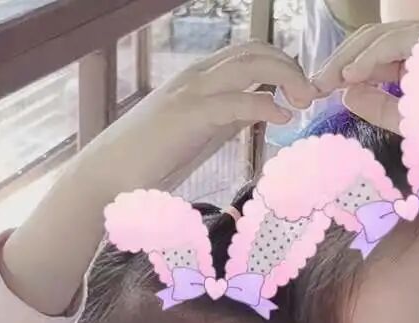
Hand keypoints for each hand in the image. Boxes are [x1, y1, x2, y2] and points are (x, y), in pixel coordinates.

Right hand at [0, 41, 319, 314]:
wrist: (106, 177)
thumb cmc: (148, 163)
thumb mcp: (198, 134)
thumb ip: (226, 119)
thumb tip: (257, 114)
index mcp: (200, 81)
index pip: (250, 53)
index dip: (283, 65)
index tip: (303, 91)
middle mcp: (197, 78)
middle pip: (256, 50)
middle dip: (292, 66)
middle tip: (312, 94)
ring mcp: (192, 93)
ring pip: (251, 64)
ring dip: (286, 77)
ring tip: (304, 101)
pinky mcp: (189, 116)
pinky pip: (237, 100)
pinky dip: (266, 105)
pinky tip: (283, 119)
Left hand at [310, 18, 418, 167]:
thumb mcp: (417, 123)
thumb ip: (383, 107)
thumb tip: (346, 93)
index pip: (375, 53)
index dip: (344, 65)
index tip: (319, 87)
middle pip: (374, 38)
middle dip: (341, 58)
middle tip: (316, 81)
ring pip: (387, 34)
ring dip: (354, 55)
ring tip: (332, 77)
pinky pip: (408, 40)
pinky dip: (378, 55)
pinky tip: (357, 73)